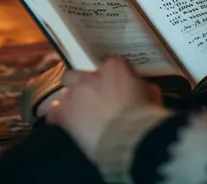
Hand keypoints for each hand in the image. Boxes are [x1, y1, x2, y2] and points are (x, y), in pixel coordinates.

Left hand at [47, 57, 162, 160]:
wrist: (131, 139)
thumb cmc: (146, 117)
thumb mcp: (152, 96)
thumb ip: (144, 88)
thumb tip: (145, 90)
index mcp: (115, 67)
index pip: (108, 66)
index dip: (110, 79)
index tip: (115, 90)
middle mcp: (91, 75)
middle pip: (81, 74)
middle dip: (84, 85)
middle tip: (94, 100)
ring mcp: (76, 92)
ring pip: (66, 90)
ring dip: (73, 100)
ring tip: (80, 115)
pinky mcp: (65, 113)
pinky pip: (54, 111)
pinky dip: (57, 116)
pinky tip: (63, 123)